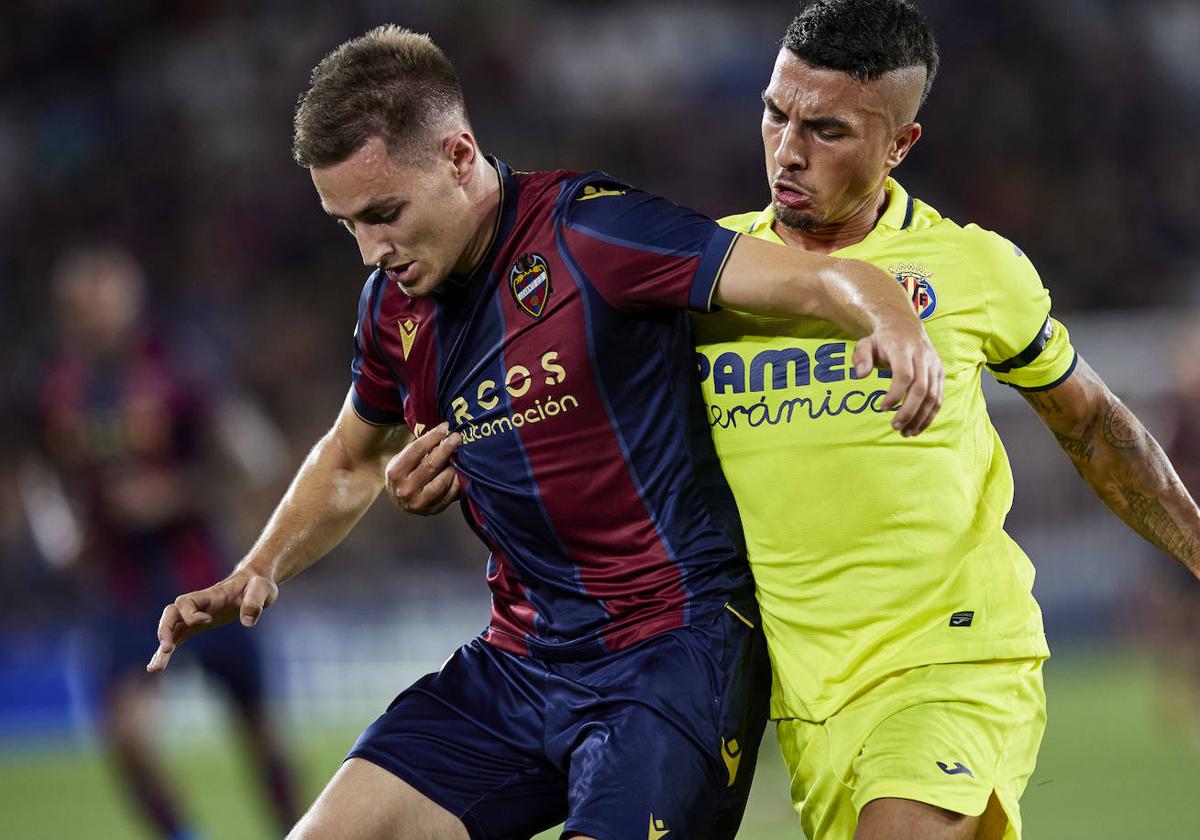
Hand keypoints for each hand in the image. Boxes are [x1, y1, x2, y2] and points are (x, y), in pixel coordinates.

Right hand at [147, 568, 277, 671]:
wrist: (254, 584)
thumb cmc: (258, 585)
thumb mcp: (263, 589)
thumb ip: (255, 602)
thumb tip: (248, 621)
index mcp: (211, 595)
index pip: (187, 602)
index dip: (191, 614)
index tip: (208, 621)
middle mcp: (198, 605)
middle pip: (171, 613)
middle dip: (165, 629)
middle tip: (167, 648)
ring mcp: (196, 615)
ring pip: (171, 628)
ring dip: (162, 646)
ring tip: (154, 668)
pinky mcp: (199, 625)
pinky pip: (178, 637)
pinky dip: (167, 651)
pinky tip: (158, 666)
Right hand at [385, 422, 461, 514]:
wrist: (401, 500)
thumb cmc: (404, 473)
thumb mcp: (403, 459)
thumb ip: (418, 448)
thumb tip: (442, 432)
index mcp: (395, 473)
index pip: (416, 450)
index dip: (432, 436)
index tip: (445, 426)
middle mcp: (405, 489)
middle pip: (430, 465)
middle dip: (446, 448)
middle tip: (457, 437)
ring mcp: (418, 503)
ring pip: (442, 481)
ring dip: (452, 467)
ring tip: (458, 457)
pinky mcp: (432, 510)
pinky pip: (450, 494)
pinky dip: (457, 481)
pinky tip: (459, 472)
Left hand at [852, 324, 943, 435]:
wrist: (905, 327)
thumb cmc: (881, 340)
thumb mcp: (866, 343)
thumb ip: (861, 357)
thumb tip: (860, 375)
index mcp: (904, 349)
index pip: (904, 375)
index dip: (895, 394)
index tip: (882, 408)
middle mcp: (923, 357)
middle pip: (921, 389)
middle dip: (909, 411)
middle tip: (895, 427)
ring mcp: (934, 366)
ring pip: (933, 396)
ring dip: (920, 418)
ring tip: (905, 433)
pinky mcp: (940, 374)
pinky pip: (938, 398)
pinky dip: (929, 415)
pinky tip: (917, 428)